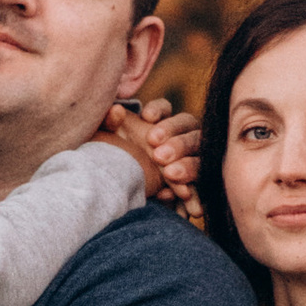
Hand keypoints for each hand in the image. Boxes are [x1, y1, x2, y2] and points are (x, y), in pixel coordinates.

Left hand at [99, 93, 203, 228]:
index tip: (146, 118)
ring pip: (198, 158)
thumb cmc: (113, 155)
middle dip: (176, 141)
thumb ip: (109, 122)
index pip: (165, 108)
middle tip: (158, 154)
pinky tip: (169, 196)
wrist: (115, 188)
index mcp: (158, 122)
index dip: (159, 110)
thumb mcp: (107, 138)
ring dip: (187, 166)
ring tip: (171, 174)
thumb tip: (117, 111)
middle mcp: (178, 137)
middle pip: (189, 130)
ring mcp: (188, 160)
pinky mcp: (190, 185)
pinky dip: (187, 193)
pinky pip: (196, 188)